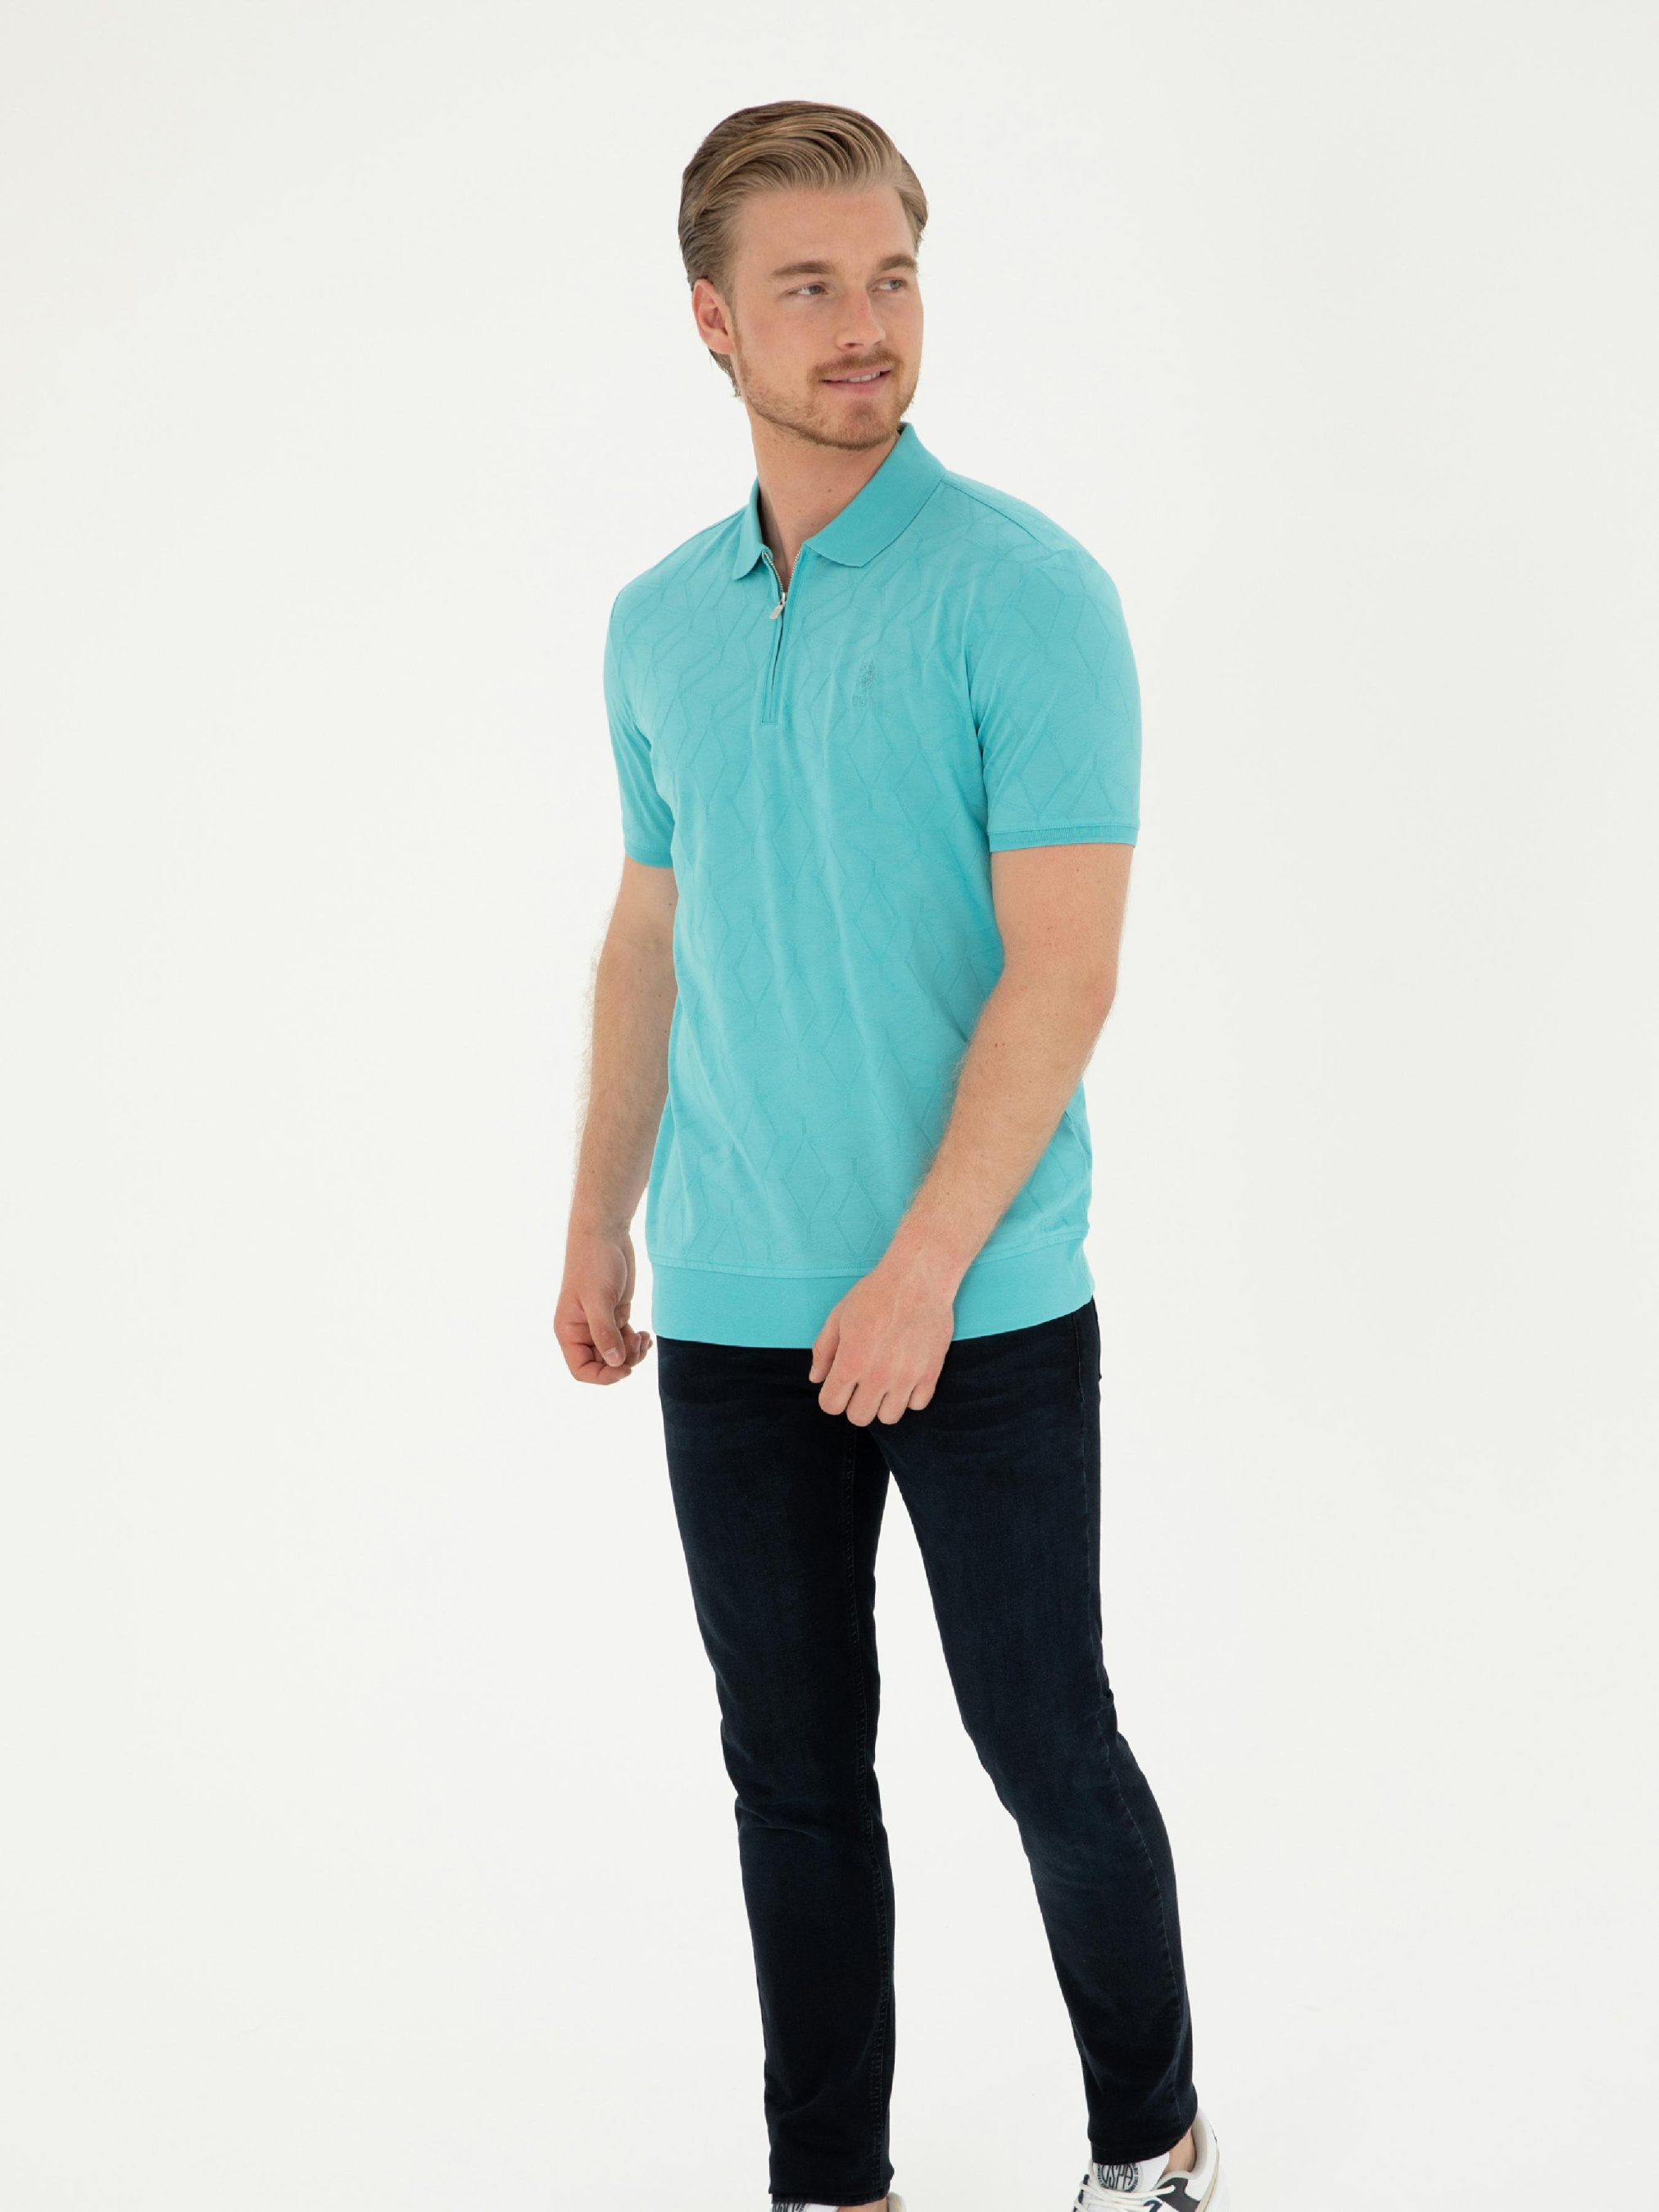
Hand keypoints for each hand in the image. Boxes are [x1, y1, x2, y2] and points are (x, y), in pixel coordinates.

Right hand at [558, 1227, 652, 1384]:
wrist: (605, 1235)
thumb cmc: (594, 1263)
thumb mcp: (599, 1299)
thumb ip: (605, 1333)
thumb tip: (616, 1362)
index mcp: (569, 1331)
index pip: (581, 1370)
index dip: (603, 1376)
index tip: (625, 1369)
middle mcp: (582, 1331)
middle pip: (603, 1365)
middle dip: (623, 1361)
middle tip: (638, 1342)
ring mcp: (600, 1324)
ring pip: (617, 1354)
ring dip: (633, 1352)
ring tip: (644, 1337)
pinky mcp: (615, 1315)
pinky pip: (625, 1341)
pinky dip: (637, 1343)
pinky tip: (647, 1334)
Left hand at [809, 1256, 955, 1425]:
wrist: (919, 1278)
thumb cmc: (876, 1293)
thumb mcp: (838, 1316)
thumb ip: (823, 1350)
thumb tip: (816, 1378)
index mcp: (851, 1362)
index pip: (831, 1406)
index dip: (831, 1398)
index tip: (839, 1386)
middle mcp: (878, 1376)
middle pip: (859, 1417)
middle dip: (854, 1404)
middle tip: (861, 1384)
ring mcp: (907, 1378)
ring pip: (889, 1418)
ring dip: (883, 1403)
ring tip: (885, 1382)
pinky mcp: (931, 1374)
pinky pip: (917, 1406)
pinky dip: (910, 1397)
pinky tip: (906, 1377)